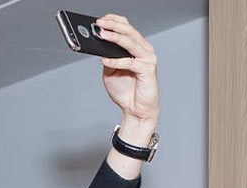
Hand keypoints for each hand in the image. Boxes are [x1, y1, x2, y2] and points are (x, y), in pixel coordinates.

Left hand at [96, 15, 158, 129]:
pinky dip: (116, 61)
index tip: (101, 19)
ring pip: (131, 43)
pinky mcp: (148, 70)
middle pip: (130, 32)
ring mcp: (147, 59)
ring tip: (102, 35)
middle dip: (114, 26)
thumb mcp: (110, 71)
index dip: (115, 21)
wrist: (136, 110)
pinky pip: (130, 62)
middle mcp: (144, 51)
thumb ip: (108, 58)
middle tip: (100, 23)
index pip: (128, 28)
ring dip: (115, 38)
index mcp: (137, 48)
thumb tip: (99, 46)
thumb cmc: (125, 91)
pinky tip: (105, 60)